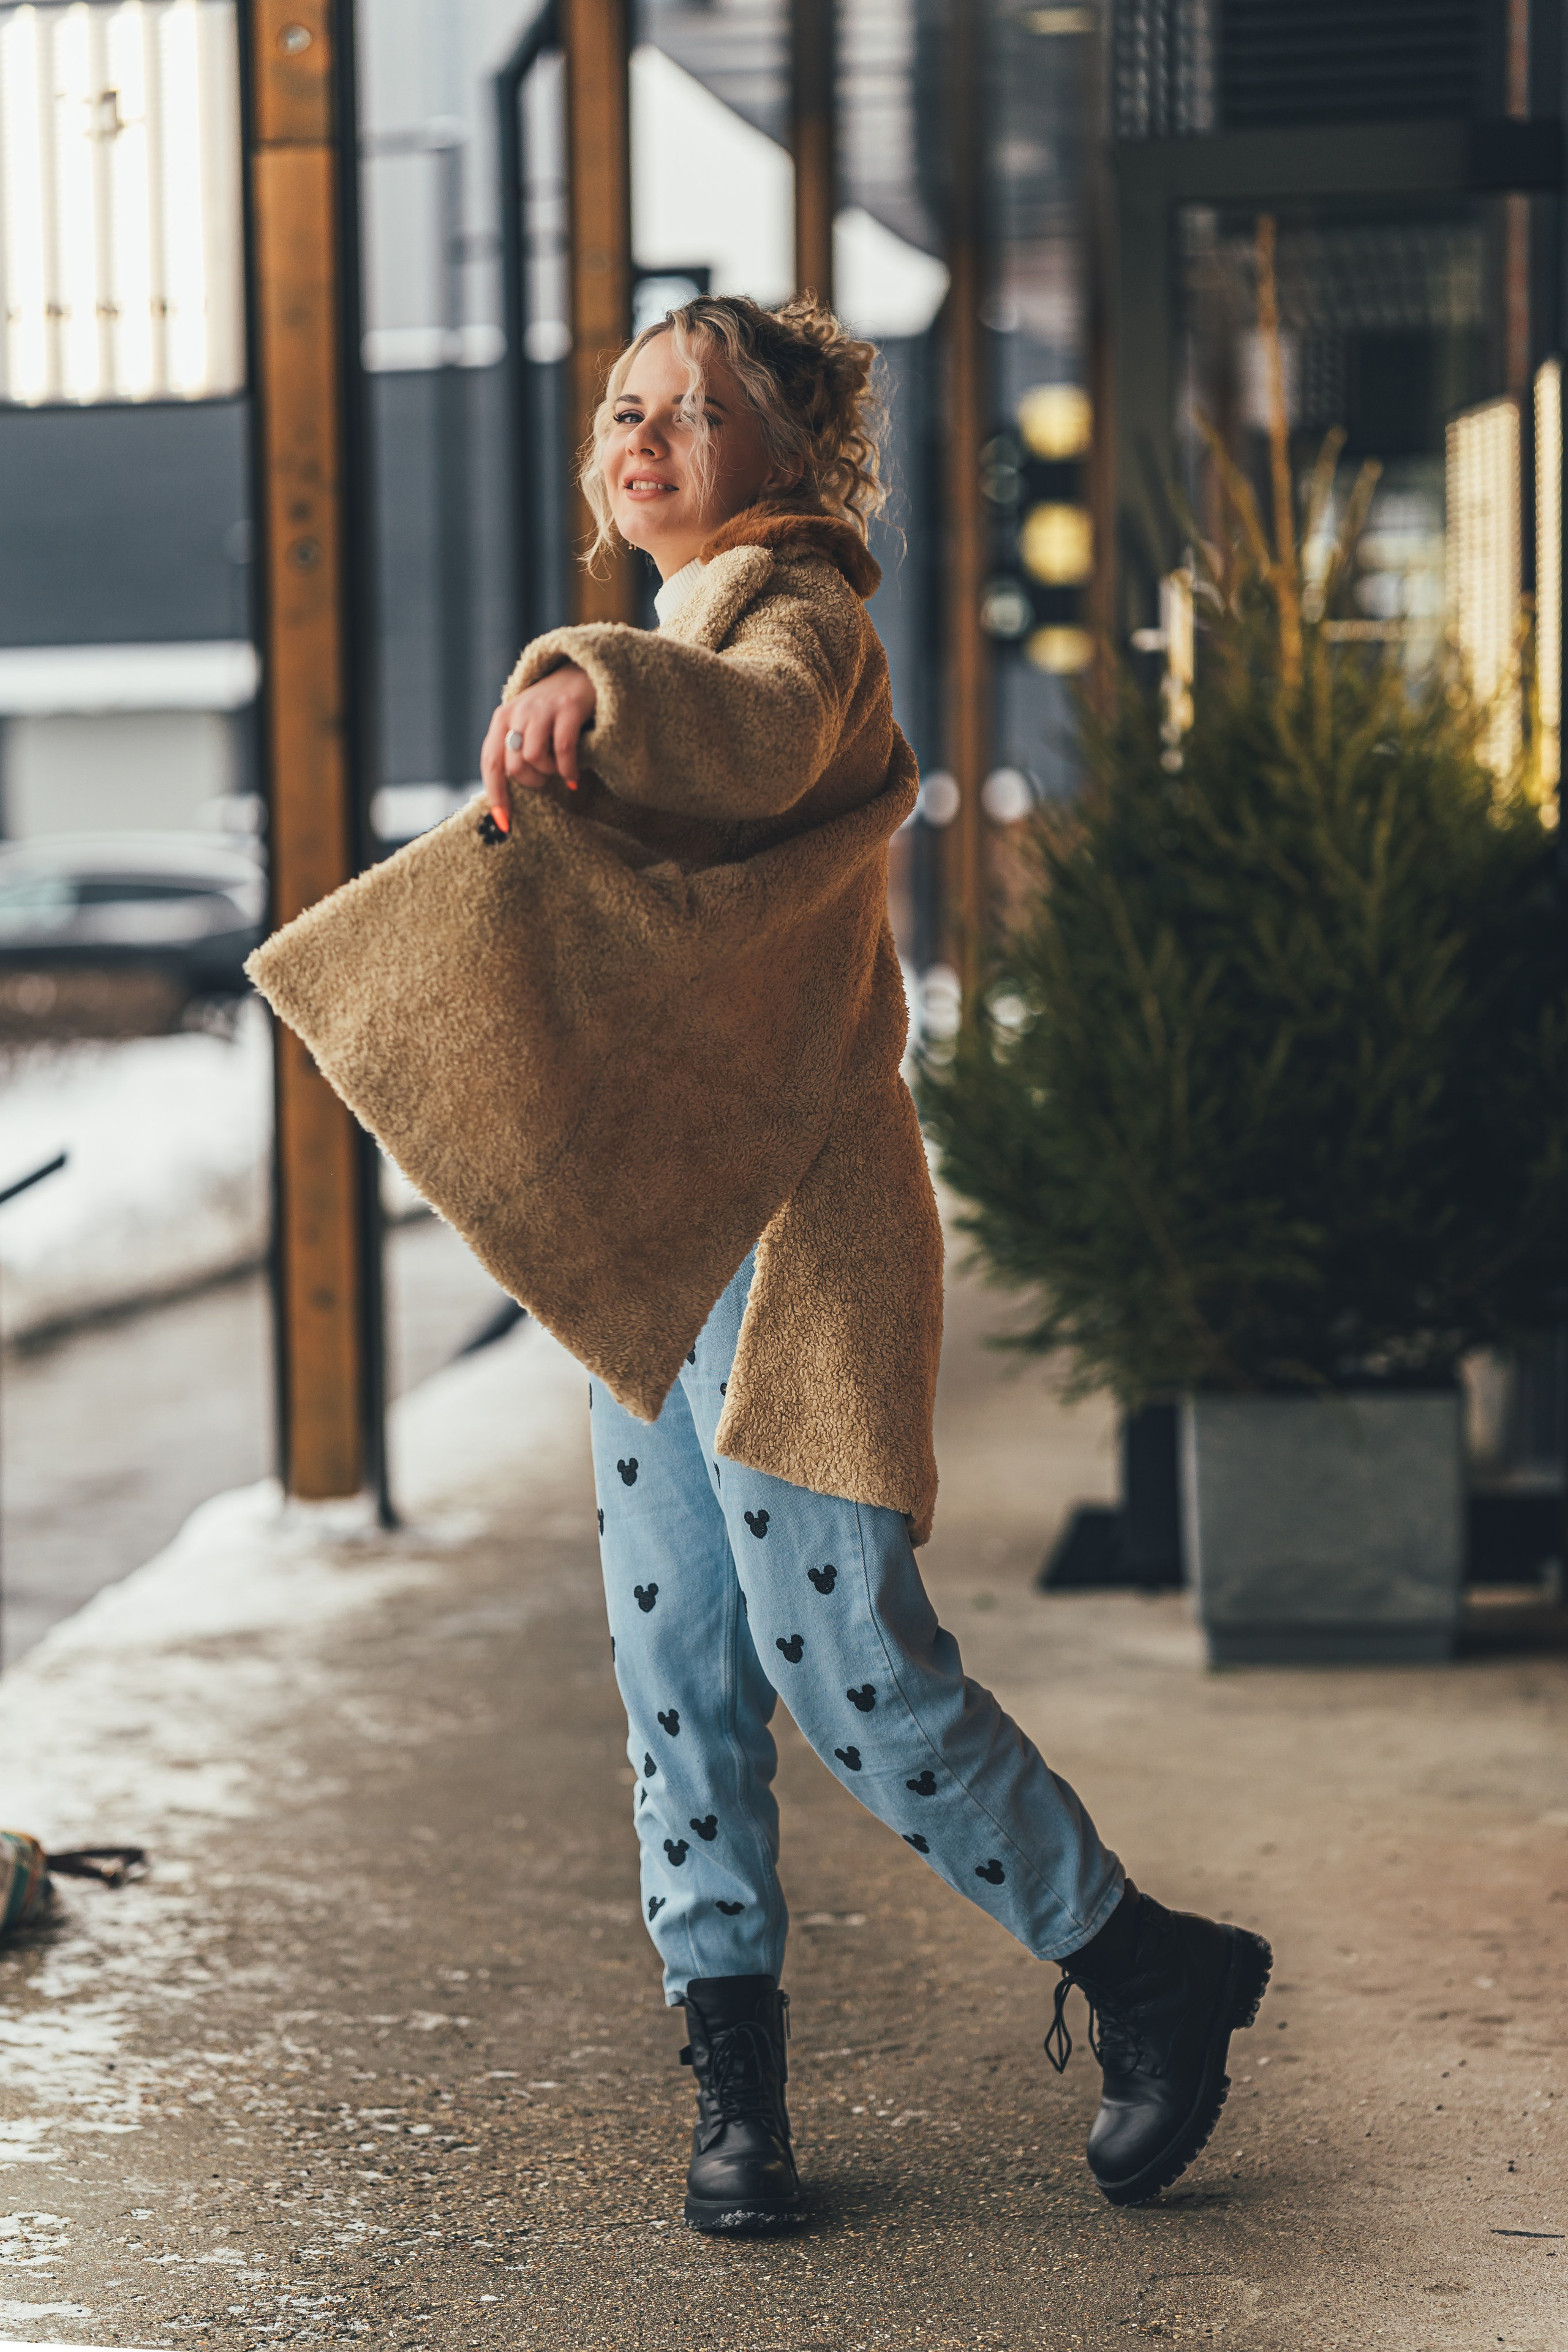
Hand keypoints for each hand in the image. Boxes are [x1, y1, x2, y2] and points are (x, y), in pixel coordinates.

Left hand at [480, 663, 596, 829]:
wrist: (584, 671)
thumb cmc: (555, 710)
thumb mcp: (528, 726)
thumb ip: (515, 750)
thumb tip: (507, 796)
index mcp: (502, 719)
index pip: (490, 763)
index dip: (496, 795)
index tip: (505, 823)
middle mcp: (517, 712)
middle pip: (514, 766)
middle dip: (532, 782)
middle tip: (547, 780)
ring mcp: (542, 709)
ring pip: (534, 759)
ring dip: (550, 774)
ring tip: (561, 770)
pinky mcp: (567, 708)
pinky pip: (562, 750)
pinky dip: (568, 770)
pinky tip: (574, 778)